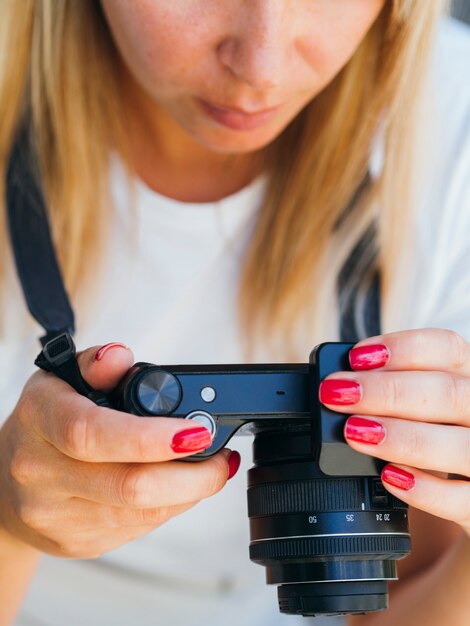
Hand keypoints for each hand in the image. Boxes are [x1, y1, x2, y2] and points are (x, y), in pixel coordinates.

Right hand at [0, 343, 238, 557]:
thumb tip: (120, 357)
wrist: (7, 485)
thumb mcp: (62, 379)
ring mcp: (57, 516)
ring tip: (208, 466)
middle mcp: (42, 473)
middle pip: (129, 486)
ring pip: (142, 513)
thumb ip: (96, 363)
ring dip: (189, 490)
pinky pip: (138, 529)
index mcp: (41, 420)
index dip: (150, 437)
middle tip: (221, 454)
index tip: (198, 432)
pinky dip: (169, 506)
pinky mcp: (76, 543)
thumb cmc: (46, 421)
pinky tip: (177, 485)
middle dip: (193, 475)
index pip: (92, 433)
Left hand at [318, 328, 469, 536]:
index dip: (402, 347)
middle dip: (387, 392)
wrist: (461, 494)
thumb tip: (337, 386)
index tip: (357, 358)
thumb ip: (393, 390)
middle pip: (449, 392)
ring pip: (459, 445)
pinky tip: (389, 477)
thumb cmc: (434, 437)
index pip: (449, 348)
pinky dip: (425, 489)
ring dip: (401, 436)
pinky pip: (463, 499)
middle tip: (340, 395)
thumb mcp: (421, 405)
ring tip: (355, 432)